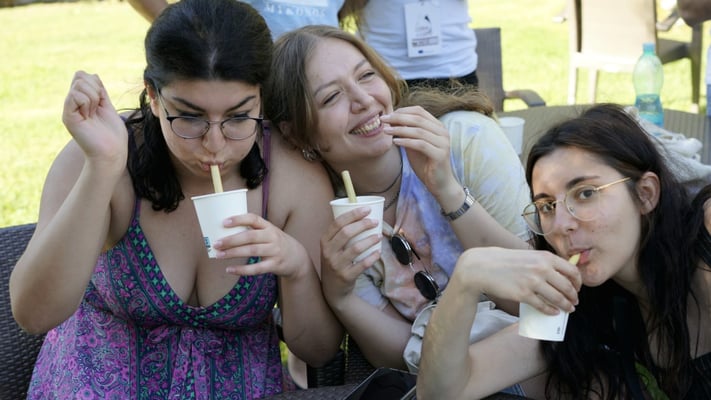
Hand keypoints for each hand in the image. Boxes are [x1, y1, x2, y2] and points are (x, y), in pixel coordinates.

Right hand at [62, 71, 127, 170]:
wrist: (112, 152)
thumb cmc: (113, 134)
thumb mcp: (108, 107)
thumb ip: (99, 92)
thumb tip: (93, 75)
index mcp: (81, 101)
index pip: (83, 75)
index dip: (97, 84)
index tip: (102, 103)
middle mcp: (72, 104)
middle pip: (80, 76)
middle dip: (96, 89)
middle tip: (98, 109)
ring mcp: (68, 109)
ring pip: (79, 84)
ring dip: (94, 97)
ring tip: (93, 114)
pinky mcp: (68, 116)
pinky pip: (75, 95)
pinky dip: (88, 103)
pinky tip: (88, 116)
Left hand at [212, 213, 312, 278]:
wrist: (298, 258)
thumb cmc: (276, 243)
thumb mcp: (269, 233)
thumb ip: (253, 231)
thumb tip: (225, 233)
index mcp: (269, 226)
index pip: (253, 218)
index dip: (239, 219)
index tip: (224, 222)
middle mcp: (272, 237)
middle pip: (250, 236)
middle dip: (231, 240)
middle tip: (216, 243)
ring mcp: (274, 251)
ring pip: (251, 251)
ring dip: (233, 253)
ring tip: (219, 255)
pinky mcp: (275, 265)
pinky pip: (256, 268)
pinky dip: (242, 270)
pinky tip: (230, 270)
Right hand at [318, 207, 380, 304]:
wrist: (332, 289)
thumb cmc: (335, 262)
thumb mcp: (331, 248)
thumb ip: (340, 234)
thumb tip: (362, 216)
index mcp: (324, 241)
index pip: (337, 223)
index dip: (353, 215)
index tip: (367, 210)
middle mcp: (328, 252)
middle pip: (347, 233)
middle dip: (363, 224)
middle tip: (375, 222)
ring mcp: (336, 265)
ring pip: (356, 248)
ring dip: (370, 240)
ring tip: (379, 236)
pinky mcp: (346, 276)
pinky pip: (362, 264)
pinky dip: (372, 257)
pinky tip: (378, 252)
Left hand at [381, 106, 458, 197]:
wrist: (439, 184)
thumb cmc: (426, 164)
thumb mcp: (413, 146)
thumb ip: (406, 133)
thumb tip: (390, 121)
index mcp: (437, 127)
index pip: (419, 111)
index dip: (402, 111)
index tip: (387, 115)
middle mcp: (442, 132)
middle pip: (418, 119)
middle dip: (398, 118)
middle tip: (383, 120)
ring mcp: (443, 143)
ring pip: (419, 131)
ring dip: (400, 129)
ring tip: (386, 131)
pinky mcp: (440, 154)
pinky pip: (420, 145)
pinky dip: (406, 141)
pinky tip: (395, 142)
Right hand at [452, 247, 581, 313]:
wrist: (483, 267)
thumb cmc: (505, 261)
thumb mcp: (528, 255)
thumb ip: (544, 263)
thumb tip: (560, 275)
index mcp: (545, 257)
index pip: (571, 271)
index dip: (578, 282)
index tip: (577, 288)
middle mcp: (542, 269)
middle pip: (567, 287)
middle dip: (573, 297)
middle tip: (574, 301)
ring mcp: (533, 282)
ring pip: (558, 298)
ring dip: (566, 306)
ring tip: (568, 309)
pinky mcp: (523, 294)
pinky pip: (543, 306)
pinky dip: (551, 311)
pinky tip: (553, 312)